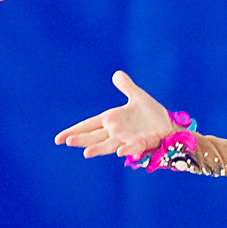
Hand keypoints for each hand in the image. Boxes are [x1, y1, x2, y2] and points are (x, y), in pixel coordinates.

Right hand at [55, 70, 173, 159]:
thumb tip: (117, 74)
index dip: (74, 131)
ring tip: (86, 153)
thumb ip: (126, 87)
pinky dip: (126, 149)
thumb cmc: (151, 114)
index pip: (88, 126)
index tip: (58, 139)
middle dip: (81, 140)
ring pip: (108, 145)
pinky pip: (131, 147)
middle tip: (66, 142)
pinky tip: (119, 151)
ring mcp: (126, 139)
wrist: (168, 126)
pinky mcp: (140, 144)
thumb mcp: (138, 96)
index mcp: (111, 120)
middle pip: (94, 137)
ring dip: (98, 149)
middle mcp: (115, 132)